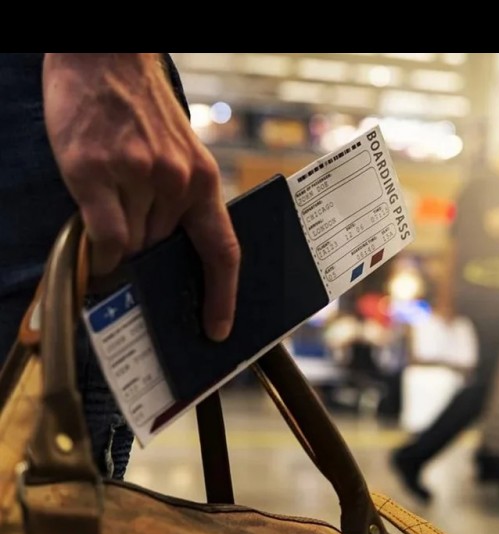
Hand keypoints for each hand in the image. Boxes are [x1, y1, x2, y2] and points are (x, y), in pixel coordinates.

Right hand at [42, 53, 239, 340]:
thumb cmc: (142, 112)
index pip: (223, 251)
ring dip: (120, 244)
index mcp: (204, 180)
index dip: (222, 296)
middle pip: (162, 251)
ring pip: (131, 245)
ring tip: (110, 208)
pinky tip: (96, 243)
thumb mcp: (180, 156)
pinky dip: (99, 250)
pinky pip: (104, 236)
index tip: (218, 328)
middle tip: (134, 252)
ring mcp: (136, 176)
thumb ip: (180, 203)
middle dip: (148, 258)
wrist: (105, 59)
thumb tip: (166, 256)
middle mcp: (175, 182)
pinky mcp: (94, 172)